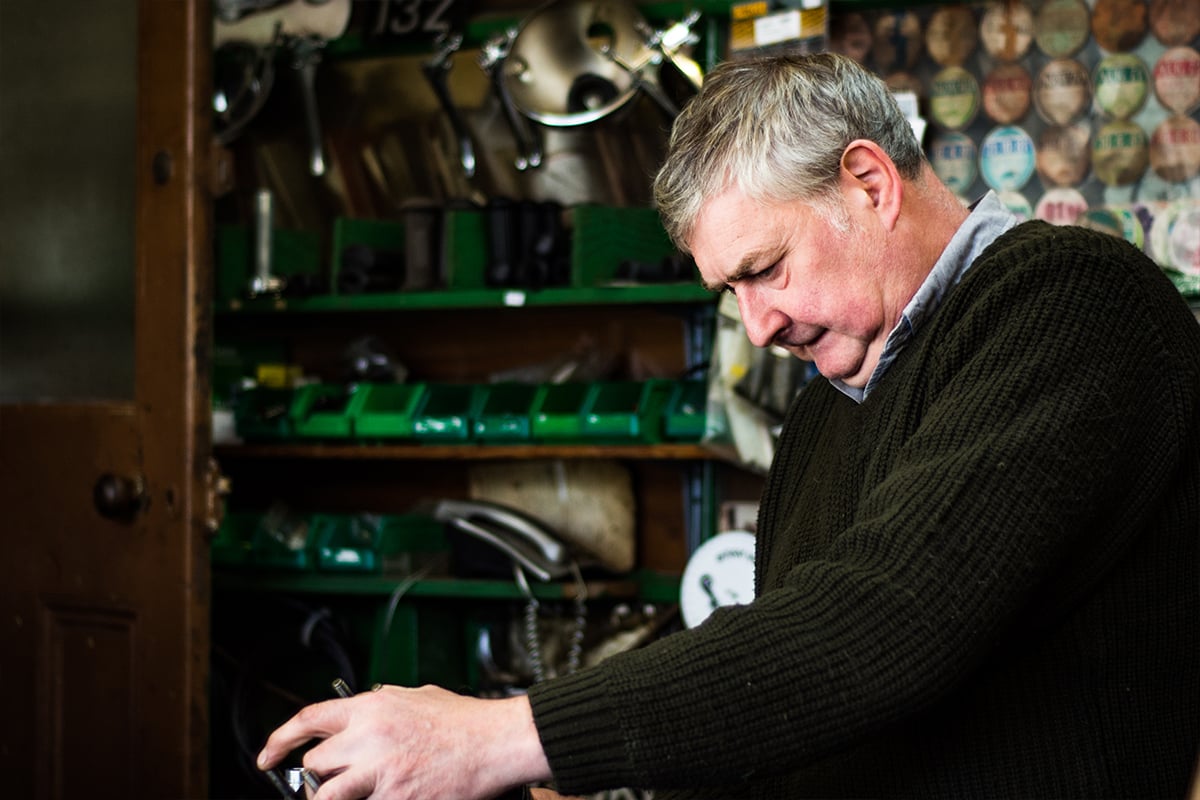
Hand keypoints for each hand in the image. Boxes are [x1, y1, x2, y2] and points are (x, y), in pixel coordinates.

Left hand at [257, 684, 551, 799]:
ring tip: (359, 792)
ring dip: (336, 797)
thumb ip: (384, 703)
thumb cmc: (464, 721)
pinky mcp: (394, 799)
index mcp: (371, 707)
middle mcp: (368, 737)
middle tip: (343, 779)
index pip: (308, 720)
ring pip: (326, 795)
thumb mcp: (418, 696)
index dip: (279, 740)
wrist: (495, 742)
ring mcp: (379, 772)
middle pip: (315, 763)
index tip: (267, 757)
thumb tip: (363, 710)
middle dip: (323, 774)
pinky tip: (391, 794)